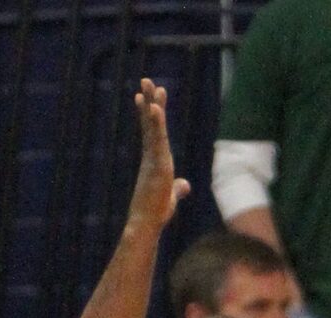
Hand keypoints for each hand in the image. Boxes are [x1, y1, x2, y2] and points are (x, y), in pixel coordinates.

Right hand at [130, 79, 189, 229]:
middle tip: (146, 80)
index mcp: (154, 161)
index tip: (145, 99)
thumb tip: (185, 185)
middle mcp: (151, 156)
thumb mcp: (170, 198)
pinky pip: (156, 139)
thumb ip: (177, 189)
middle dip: (149, 101)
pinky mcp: (157, 164)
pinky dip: (156, 123)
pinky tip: (156, 107)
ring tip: (148, 83)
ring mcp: (153, 159)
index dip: (149, 116)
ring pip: (152, 127)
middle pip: (150, 124)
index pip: (152, 134)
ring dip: (151, 103)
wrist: (146, 224)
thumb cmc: (155, 215)